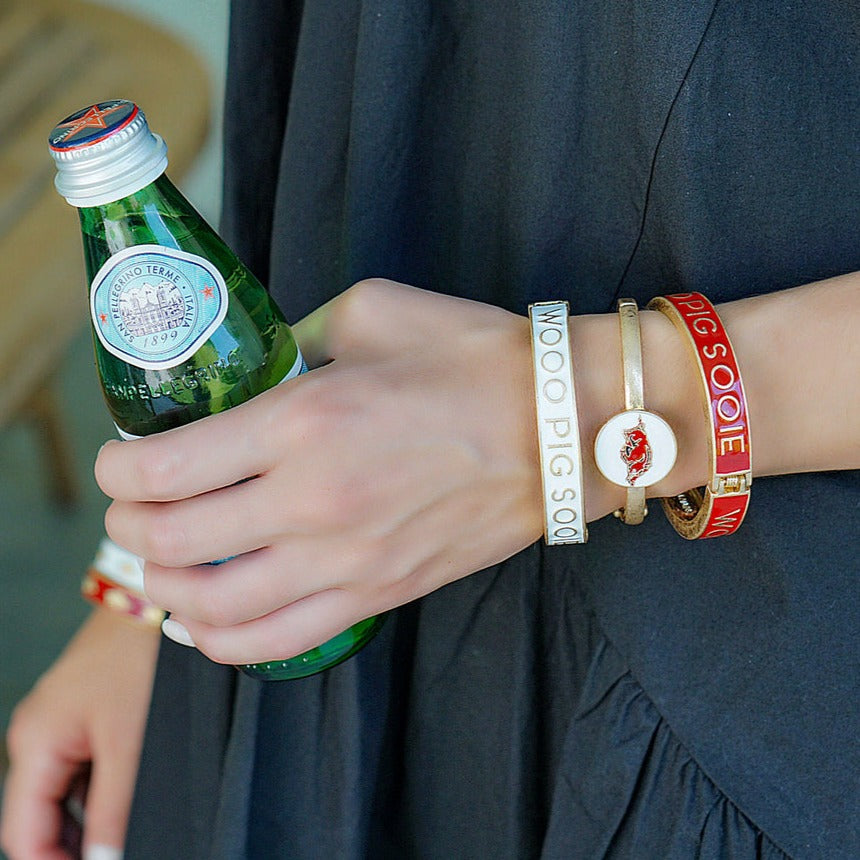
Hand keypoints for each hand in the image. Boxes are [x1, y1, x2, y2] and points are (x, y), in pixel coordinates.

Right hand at [1, 608, 158, 858]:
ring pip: (67, 795)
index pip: (24, 834)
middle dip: (74, 847)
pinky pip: (87, 768)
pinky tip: (131, 803)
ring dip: (91, 822)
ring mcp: (63, 723)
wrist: (159, 600)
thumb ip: (114, 810)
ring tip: (126, 837)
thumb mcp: (131, 742)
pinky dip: (104, 792)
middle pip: (42, 817)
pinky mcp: (90, 713)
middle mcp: (39, 735)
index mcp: (34, 743)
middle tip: (118, 856)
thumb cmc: (140, 658)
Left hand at [94, 280, 546, 664]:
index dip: (116, 466)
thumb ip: (296, 339)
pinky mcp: (378, 594)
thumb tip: (257, 367)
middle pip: (173, 540)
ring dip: (166, 588)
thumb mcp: (372, 313)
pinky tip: (212, 619)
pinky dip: (224, 642)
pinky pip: (278, 643)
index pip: (164, 465)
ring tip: (162, 564)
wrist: (565, 426)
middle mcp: (313, 500)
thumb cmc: (477, 360)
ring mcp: (346, 560)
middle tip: (131, 505)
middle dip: (128, 523)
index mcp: (304, 419)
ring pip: (213, 607)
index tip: (119, 458)